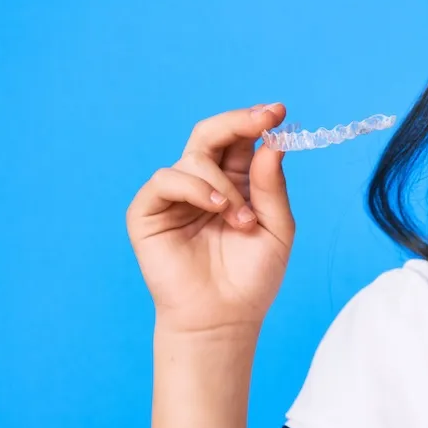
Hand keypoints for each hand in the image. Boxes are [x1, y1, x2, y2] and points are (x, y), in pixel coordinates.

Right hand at [126, 103, 294, 334]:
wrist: (224, 316)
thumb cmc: (252, 277)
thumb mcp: (277, 228)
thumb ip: (272, 187)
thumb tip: (271, 143)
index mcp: (236, 183)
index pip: (241, 140)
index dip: (257, 121)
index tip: (279, 112)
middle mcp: (204, 184)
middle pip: (211, 134)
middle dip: (239, 122)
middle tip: (264, 119)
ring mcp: (175, 196)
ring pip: (194, 158)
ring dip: (225, 185)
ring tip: (242, 220)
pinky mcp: (148, 211)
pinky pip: (166, 180)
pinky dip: (196, 188)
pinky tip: (218, 209)